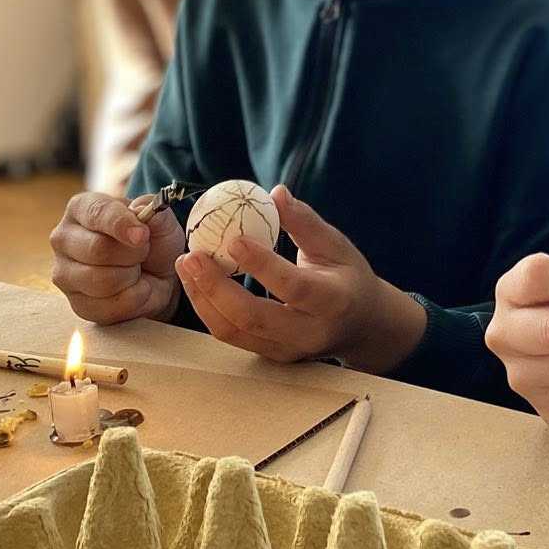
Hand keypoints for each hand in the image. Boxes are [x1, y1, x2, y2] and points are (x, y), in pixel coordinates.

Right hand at [49, 191, 184, 324]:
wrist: (158, 276)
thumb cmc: (153, 242)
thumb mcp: (162, 222)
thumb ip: (154, 214)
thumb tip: (139, 212)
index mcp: (81, 208)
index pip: (96, 213)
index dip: (121, 224)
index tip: (143, 235)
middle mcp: (64, 238)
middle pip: (97, 249)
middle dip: (133, 254)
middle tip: (143, 252)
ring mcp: (64, 273)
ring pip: (102, 280)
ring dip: (132, 277)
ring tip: (136, 269)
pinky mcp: (76, 304)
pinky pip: (108, 307)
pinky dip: (132, 299)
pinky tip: (133, 288)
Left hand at [174, 185, 426, 368]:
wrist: (361, 326)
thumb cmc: (349, 277)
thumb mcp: (336, 245)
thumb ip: (305, 222)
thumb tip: (275, 192)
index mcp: (333, 301)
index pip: (293, 287)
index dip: (261, 265)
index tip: (233, 239)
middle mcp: (309, 333)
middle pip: (254, 318)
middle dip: (215, 288)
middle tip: (192, 256)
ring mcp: (288, 350)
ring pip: (235, 332)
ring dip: (203, 300)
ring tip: (187, 266)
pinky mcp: (271, 356)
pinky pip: (232, 336)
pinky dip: (209, 310)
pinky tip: (198, 284)